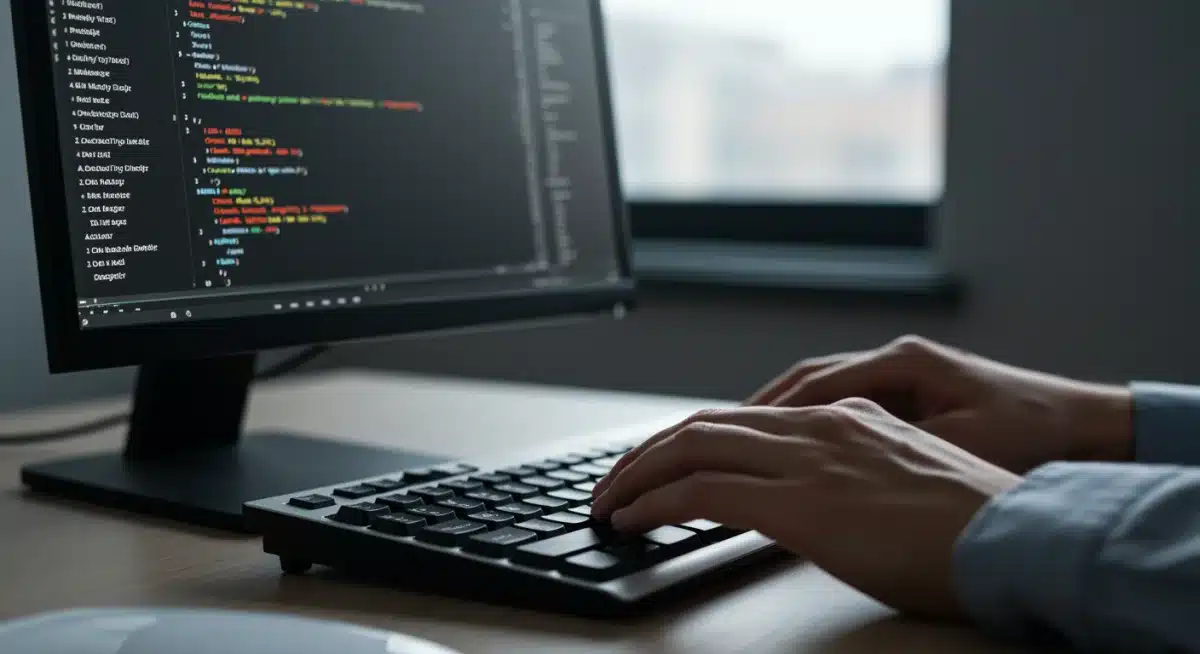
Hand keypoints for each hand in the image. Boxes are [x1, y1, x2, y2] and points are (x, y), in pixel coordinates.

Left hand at [591, 399, 1022, 618]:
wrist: (1019, 535)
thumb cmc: (976, 523)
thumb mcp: (908, 479)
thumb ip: (857, 474)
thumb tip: (824, 495)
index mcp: (844, 417)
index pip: (743, 417)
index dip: (691, 437)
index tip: (661, 461)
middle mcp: (817, 426)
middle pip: (705, 423)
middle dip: (649, 451)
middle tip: (615, 479)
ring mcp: (806, 459)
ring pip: (691, 448)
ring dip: (637, 473)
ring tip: (607, 499)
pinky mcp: (798, 503)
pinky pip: (702, 492)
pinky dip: (654, 501)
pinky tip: (631, 518)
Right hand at [746, 335, 1133, 473]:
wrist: (1083, 427)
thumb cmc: (1029, 435)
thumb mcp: (958, 445)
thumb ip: (891, 443)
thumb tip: (832, 452)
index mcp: (904, 362)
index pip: (816, 383)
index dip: (768, 411)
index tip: (728, 432)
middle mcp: (897, 358)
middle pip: (809, 377)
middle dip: (761, 406)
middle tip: (715, 433)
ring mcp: (903, 371)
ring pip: (822, 386)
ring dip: (781, 411)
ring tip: (742, 438)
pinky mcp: (911, 389)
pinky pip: (845, 399)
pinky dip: (813, 417)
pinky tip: (794, 441)